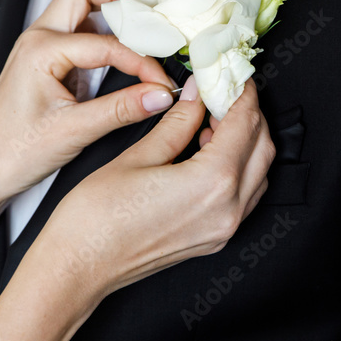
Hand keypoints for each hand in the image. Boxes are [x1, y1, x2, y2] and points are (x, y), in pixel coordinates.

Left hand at [0, 0, 177, 209]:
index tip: (160, 82)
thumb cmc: (13, 152)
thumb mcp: (75, 131)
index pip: (107, 43)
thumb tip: (158, 94)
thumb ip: (122, 109)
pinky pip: (79, 30)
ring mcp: (40, 46)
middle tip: (151, 18)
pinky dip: (104, 33)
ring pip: (80, 4)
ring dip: (112, 10)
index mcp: (40, 50)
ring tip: (142, 32)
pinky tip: (123, 52)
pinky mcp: (46, 59)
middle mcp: (37, 39)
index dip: (141, 61)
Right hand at [34, 76, 275, 300]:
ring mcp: (223, 229)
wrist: (78, 267)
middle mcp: (227, 210)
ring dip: (246, 142)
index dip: (240, 93)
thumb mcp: (138, 156)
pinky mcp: (213, 239)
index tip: (230, 74)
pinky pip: (244, 196)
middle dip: (248, 114)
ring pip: (258, 173)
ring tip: (213, 119)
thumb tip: (196, 96)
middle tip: (223, 91)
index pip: (245, 124)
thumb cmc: (97, 218)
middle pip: (262, 148)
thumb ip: (177, 123)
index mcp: (212, 183)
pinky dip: (238, 168)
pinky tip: (208, 152)